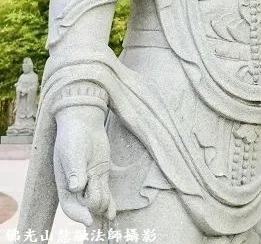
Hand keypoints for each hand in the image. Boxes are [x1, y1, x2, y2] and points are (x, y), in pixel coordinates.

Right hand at [54, 106, 114, 225]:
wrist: (84, 124)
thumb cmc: (73, 137)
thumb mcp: (72, 152)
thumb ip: (75, 170)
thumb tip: (76, 188)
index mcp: (65, 184)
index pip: (70, 206)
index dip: (78, 215)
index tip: (89, 220)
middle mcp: (76, 187)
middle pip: (86, 205)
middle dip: (94, 202)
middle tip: (96, 181)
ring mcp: (90, 182)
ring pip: (98, 201)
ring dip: (103, 202)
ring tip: (104, 194)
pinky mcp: (101, 176)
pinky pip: (105, 194)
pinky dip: (109, 204)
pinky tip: (112, 215)